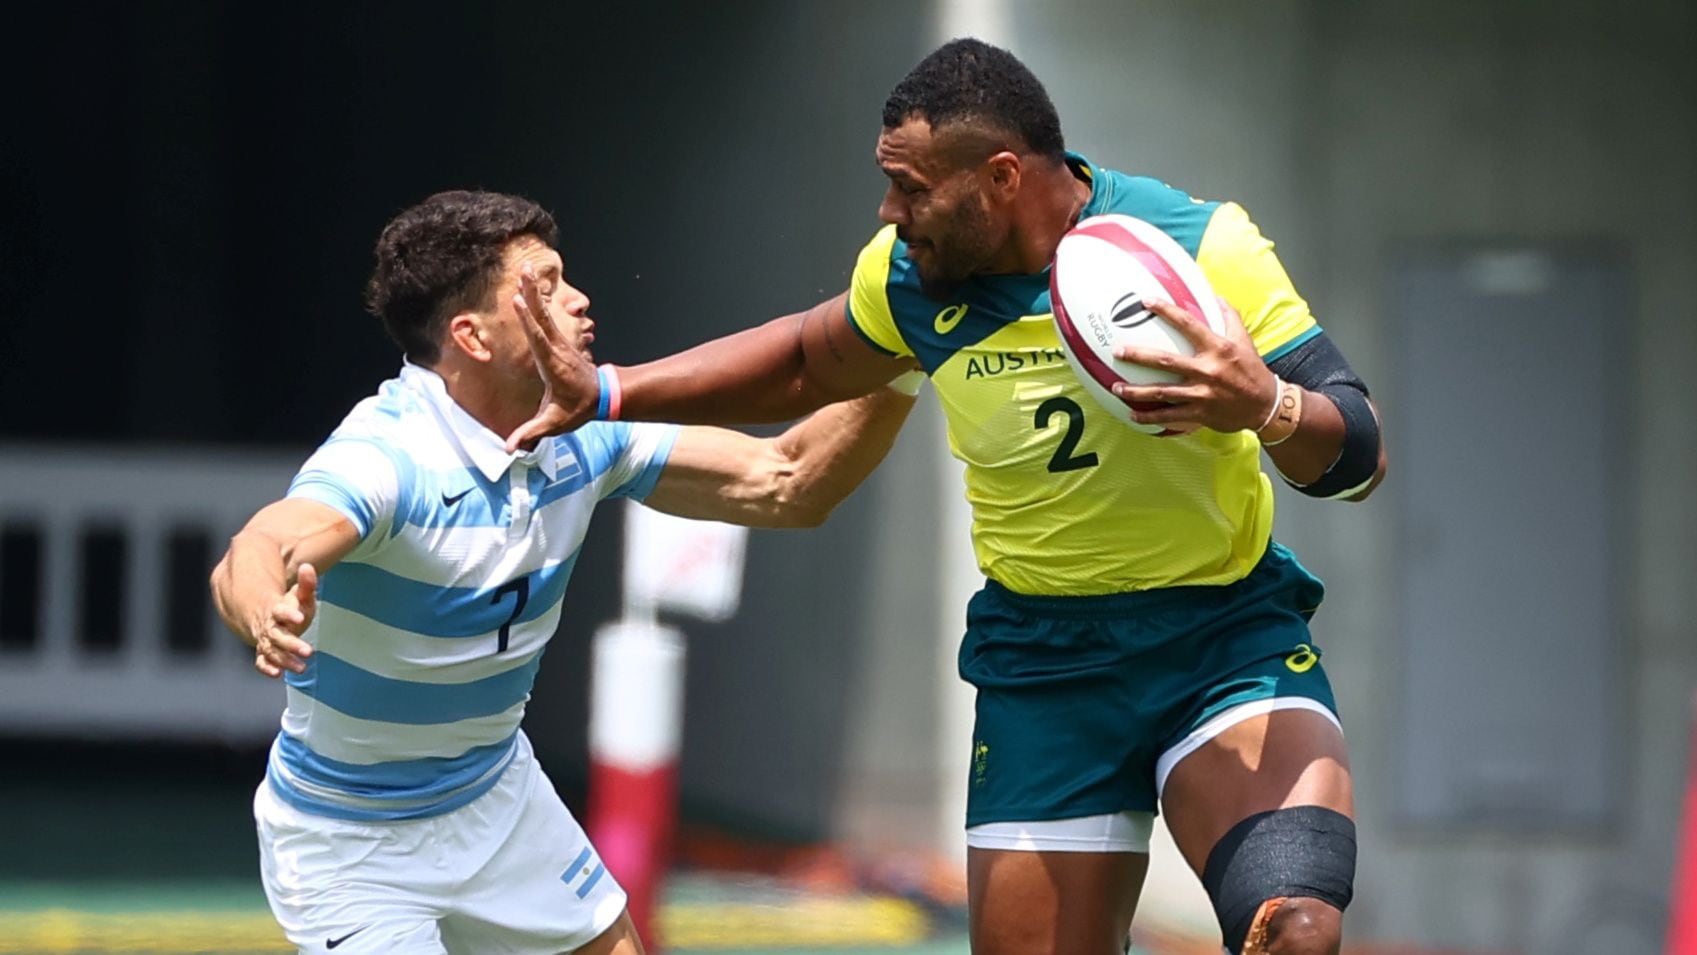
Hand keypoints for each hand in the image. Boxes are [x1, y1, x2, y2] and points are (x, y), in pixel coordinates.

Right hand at [252, 563, 317, 678]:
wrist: (271, 617)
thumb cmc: (291, 607)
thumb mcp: (300, 595)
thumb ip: (306, 584)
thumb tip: (308, 567)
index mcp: (277, 610)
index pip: (280, 611)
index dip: (289, 613)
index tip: (300, 617)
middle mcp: (269, 626)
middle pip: (277, 636)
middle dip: (292, 644)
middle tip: (308, 651)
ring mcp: (265, 640)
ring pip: (272, 651)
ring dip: (285, 660)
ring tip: (302, 668)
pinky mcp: (264, 652)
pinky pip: (261, 661)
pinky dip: (267, 668)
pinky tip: (277, 674)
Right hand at [505, 264, 599, 451]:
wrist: (602, 397)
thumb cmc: (577, 409)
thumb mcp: (555, 423)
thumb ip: (533, 433)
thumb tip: (510, 448)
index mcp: (552, 363)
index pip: (537, 339)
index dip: (527, 320)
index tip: (517, 301)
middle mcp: (555, 348)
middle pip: (542, 317)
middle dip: (532, 294)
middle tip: (525, 271)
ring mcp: (559, 342)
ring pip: (544, 313)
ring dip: (534, 292)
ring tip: (526, 270)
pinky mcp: (558, 341)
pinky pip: (546, 318)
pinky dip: (537, 301)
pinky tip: (532, 288)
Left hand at [1110, 298, 1278, 432]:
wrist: (1265, 405)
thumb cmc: (1252, 369)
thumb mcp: (1243, 339)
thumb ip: (1228, 315)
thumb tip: (1214, 294)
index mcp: (1217, 348)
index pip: (1188, 324)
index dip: (1166, 311)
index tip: (1146, 301)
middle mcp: (1207, 370)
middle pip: (1166, 361)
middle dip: (1139, 356)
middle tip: (1118, 351)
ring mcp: (1202, 393)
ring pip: (1162, 392)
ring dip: (1136, 391)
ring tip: (1116, 387)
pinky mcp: (1199, 413)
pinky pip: (1169, 416)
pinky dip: (1150, 417)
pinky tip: (1132, 415)